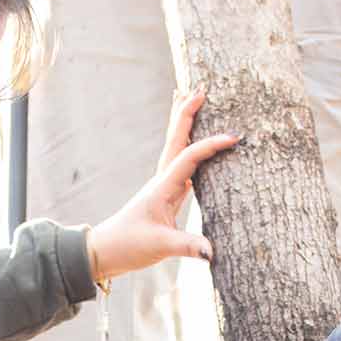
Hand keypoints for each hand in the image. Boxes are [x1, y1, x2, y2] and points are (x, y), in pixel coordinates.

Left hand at [85, 90, 236, 281]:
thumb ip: (187, 247)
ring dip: (186, 123)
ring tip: (194, 101)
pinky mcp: (166, 195)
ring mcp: (164, 186)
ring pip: (177, 147)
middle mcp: (162, 180)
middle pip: (176, 138)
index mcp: (162, 187)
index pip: (190, 157)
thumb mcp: (160, 247)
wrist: (106, 252)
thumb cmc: (129, 246)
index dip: (211, 144)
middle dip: (188, 112)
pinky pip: (182, 165)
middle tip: (201, 87)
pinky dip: (191, 149)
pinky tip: (198, 147)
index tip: (234, 137)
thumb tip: (212, 253)